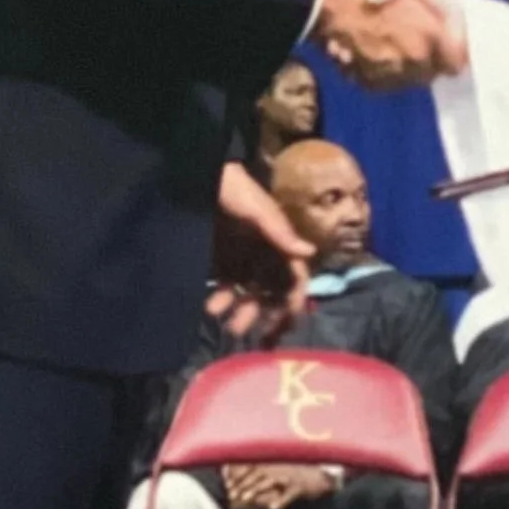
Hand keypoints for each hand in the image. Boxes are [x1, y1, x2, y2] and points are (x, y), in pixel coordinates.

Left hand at [212, 161, 311, 331]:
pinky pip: (225, 287)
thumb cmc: (234, 187)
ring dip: (241, 312)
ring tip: (227, 324)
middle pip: (271, 293)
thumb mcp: (257, 208)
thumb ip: (280, 232)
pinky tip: (211, 307)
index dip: (293, 300)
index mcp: (280, 244)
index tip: (287, 320)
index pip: (294, 278)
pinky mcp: (222, 261)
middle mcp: (264, 256)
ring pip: (248, 295)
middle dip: (264, 315)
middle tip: (251, 334)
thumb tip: (308, 252)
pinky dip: (221, 300)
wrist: (200, 175)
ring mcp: (243, 260)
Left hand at [223, 461, 337, 508]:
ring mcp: (291, 475)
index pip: (252, 465)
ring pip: (271, 481)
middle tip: (231, 494)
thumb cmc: (297, 479)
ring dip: (256, 489)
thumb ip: (261, 478)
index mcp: (273, 462)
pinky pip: (290, 494)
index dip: (237, 473)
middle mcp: (280, 466)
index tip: (226, 482)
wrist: (324, 480)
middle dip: (242, 483)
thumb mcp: (277, 476)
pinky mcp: (301, 486)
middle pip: (257, 472)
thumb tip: (243, 481)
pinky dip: (280, 500)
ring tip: (245, 498)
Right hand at [316, 0, 467, 88]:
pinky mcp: (368, 84)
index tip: (442, 45)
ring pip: (406, 79)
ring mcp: (391, 75)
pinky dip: (377, 72)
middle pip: (430, 72)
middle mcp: (415, 61)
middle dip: (423, 59)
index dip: (449, 53)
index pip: (457, 61)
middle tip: (406, 39)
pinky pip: (383, 83)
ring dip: (400, 66)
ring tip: (381, 42)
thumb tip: (438, 18)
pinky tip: (363, 51)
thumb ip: (430, 5)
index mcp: (431, 35)